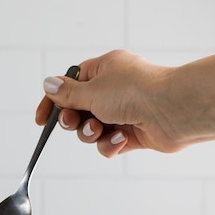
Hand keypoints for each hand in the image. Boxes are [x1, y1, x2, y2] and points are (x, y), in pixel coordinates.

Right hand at [36, 50, 188, 156]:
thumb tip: (48, 84)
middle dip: (73, 120)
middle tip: (72, 121)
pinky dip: (111, 144)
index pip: (70, 85)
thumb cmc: (136, 92)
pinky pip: (109, 144)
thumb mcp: (92, 90)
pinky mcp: (132, 134)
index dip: (53, 102)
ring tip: (101, 130)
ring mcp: (123, 113)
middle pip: (78, 110)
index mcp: (104, 71)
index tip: (41, 120)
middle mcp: (113, 90)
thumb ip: (67, 94)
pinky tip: (122, 139)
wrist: (174, 110)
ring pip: (92, 130)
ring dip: (91, 133)